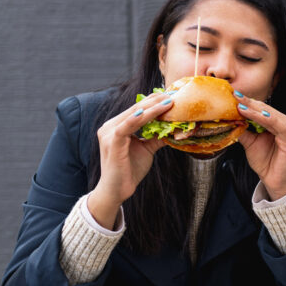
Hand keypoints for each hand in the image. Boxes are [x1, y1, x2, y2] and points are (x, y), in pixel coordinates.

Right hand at [87, 91, 172, 229]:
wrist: (117, 190)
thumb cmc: (130, 169)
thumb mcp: (147, 149)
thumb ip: (157, 136)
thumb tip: (176, 128)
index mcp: (117, 126)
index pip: (138, 108)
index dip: (155, 101)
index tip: (173, 96)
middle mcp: (110, 126)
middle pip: (136, 108)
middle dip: (156, 101)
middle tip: (174, 95)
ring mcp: (109, 133)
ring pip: (133, 114)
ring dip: (152, 108)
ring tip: (168, 102)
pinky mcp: (112, 142)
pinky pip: (126, 127)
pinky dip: (138, 119)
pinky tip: (148, 113)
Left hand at [234, 93, 285, 200]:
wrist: (273, 179)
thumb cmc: (265, 160)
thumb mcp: (249, 142)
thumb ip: (243, 129)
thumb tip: (229, 118)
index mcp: (277, 122)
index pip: (261, 108)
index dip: (247, 102)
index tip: (233, 96)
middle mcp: (285, 122)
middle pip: (265, 109)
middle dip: (249, 103)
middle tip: (235, 96)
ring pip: (270, 115)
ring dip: (255, 110)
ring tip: (241, 106)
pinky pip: (276, 125)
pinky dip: (265, 119)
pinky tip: (256, 115)